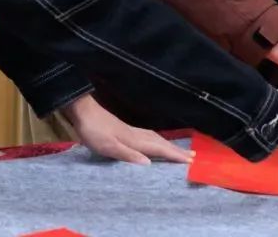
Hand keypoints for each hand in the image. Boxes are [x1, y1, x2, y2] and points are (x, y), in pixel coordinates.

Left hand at [60, 94, 192, 165]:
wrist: (84, 112)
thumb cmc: (94, 131)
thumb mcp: (108, 146)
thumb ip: (128, 154)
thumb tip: (149, 164)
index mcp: (135, 140)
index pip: (159, 148)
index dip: (174, 155)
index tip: (190, 161)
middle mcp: (137, 134)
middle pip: (161, 142)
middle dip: (177, 150)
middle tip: (194, 157)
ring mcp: (132, 131)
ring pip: (156, 138)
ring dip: (169, 145)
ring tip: (180, 151)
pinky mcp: (126, 129)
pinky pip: (149, 137)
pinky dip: (158, 141)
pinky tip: (156, 143)